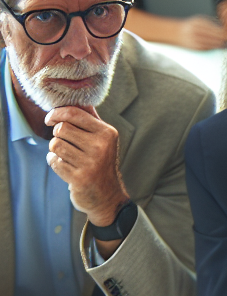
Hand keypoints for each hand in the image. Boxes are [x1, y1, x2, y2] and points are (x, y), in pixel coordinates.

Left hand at [45, 106, 126, 226]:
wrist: (107, 195)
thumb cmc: (101, 163)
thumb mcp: (102, 139)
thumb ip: (90, 119)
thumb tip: (77, 100)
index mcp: (107, 133)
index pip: (74, 114)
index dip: (56, 113)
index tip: (50, 119)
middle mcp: (101, 146)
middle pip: (61, 129)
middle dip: (58, 135)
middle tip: (67, 144)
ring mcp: (91, 163)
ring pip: (55, 144)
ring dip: (56, 150)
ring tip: (68, 156)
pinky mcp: (80, 177)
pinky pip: (54, 160)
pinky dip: (55, 162)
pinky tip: (66, 167)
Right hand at [176, 15, 226, 50]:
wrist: (176, 33)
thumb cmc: (191, 26)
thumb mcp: (199, 20)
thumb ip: (211, 23)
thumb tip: (225, 28)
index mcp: (199, 23)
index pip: (214, 28)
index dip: (224, 32)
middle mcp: (196, 31)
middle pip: (214, 36)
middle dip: (224, 38)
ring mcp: (195, 39)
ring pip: (212, 43)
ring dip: (221, 44)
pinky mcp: (194, 47)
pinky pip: (207, 47)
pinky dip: (215, 47)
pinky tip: (220, 46)